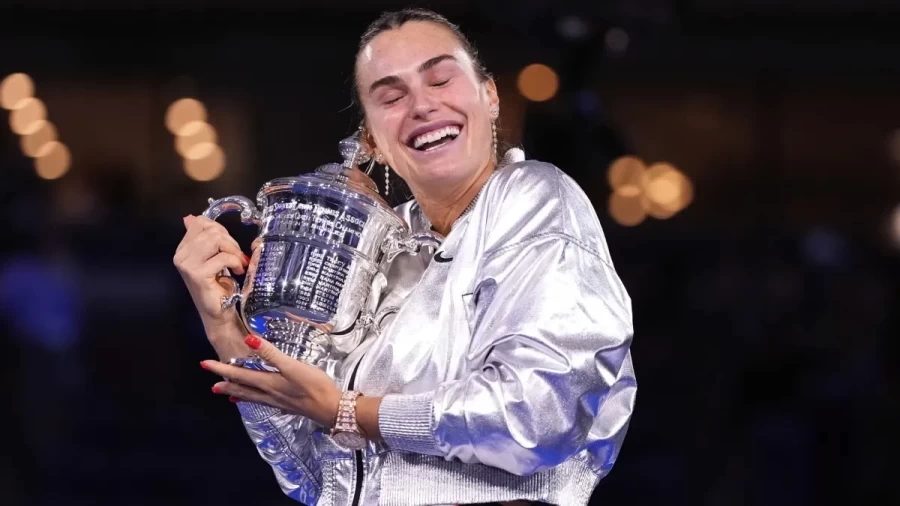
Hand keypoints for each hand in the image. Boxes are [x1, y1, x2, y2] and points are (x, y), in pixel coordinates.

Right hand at [173, 215, 249, 330]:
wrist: (218, 312)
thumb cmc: (218, 285)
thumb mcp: (213, 256)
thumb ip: (207, 238)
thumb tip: (192, 218)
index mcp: (183, 248)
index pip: (200, 222)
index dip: (220, 230)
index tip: (229, 245)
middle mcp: (181, 255)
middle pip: (211, 230)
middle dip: (230, 241)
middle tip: (237, 256)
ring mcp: (187, 265)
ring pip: (216, 240)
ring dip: (233, 250)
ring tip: (238, 263)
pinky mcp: (197, 274)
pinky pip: (223, 257)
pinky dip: (236, 262)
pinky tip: (237, 271)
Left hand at [202, 335, 342, 427]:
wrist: (331, 408)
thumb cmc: (314, 385)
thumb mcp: (292, 366)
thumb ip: (271, 353)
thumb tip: (249, 340)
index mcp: (268, 382)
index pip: (239, 374)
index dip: (221, 368)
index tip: (205, 364)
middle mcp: (269, 394)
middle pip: (242, 388)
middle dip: (226, 383)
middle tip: (212, 384)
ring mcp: (278, 401)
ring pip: (252, 397)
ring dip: (238, 393)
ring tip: (227, 395)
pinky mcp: (287, 405)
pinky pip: (264, 402)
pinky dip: (255, 400)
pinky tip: (259, 400)